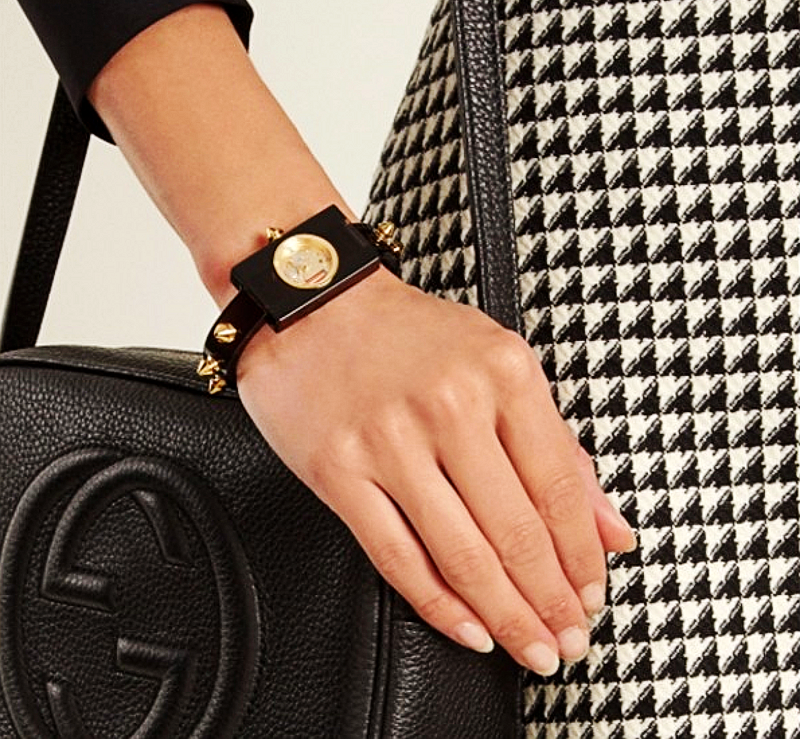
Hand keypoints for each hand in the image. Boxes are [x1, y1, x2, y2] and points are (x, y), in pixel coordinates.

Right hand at [236, 267, 635, 674]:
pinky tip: (468, 629)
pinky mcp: (338, 471)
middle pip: (516, 532)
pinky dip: (438, 604)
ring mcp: (390, 441)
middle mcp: (450, 406)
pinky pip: (396, 555)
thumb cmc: (409, 333)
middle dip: (551, 602)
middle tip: (568, 642)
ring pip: (462, 555)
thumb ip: (557, 445)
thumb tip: (609, 529)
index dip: (582, 557)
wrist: (314, 305)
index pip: (560, 488)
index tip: (592, 594)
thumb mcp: (497, 362)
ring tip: (530, 647)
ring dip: (505, 615)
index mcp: (503, 373)